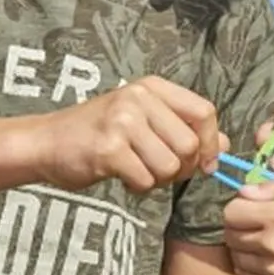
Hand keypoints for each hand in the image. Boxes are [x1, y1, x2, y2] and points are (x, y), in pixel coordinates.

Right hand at [32, 78, 226, 193]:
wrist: (46, 142)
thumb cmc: (99, 133)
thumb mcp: (144, 120)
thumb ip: (184, 128)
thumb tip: (227, 146)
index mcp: (152, 88)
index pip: (204, 112)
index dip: (212, 142)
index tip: (206, 163)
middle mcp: (138, 98)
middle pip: (190, 145)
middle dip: (182, 168)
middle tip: (159, 169)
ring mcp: (122, 122)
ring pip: (170, 166)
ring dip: (158, 179)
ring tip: (137, 169)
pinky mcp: (108, 149)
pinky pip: (146, 180)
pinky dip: (139, 187)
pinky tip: (121, 176)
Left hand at [224, 183, 273, 274]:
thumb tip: (245, 192)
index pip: (232, 212)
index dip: (238, 208)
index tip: (249, 209)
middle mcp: (269, 246)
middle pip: (230, 235)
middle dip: (239, 228)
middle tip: (255, 226)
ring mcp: (271, 272)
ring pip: (236, 258)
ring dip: (244, 249)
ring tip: (264, 245)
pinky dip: (251, 269)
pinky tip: (268, 263)